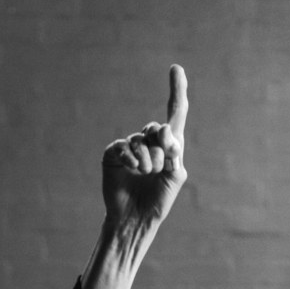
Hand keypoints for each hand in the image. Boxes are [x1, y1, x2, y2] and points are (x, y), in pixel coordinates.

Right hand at [100, 65, 187, 226]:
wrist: (136, 219)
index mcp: (167, 147)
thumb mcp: (175, 177)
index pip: (174, 114)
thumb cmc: (157, 201)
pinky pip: (123, 147)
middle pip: (156, 129)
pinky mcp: (113, 154)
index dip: (176, 92)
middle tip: (161, 165)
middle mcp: (148, 143)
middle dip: (162, 147)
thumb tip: (167, 134)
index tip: (176, 69)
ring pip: (141, 140)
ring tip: (146, 174)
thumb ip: (176, 154)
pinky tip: (134, 170)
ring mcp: (129, 148)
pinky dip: (131, 159)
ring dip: (148, 159)